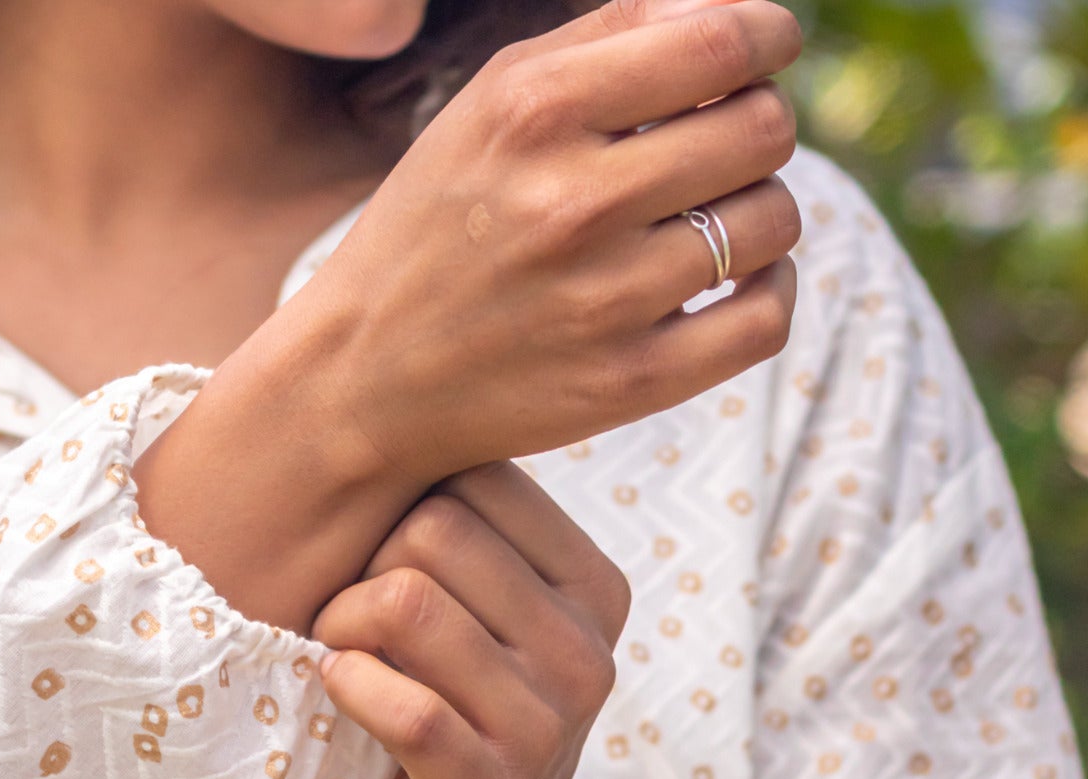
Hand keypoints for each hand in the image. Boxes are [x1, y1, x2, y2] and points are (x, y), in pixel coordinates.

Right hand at [300, 0, 802, 487]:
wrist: (365, 379)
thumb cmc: (433, 232)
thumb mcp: (485, 109)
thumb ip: (605, 39)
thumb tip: (729, 13)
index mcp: (534, 113)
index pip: (721, 40)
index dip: (768, 39)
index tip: (765, 54)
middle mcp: (572, 203)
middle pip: (763, 129)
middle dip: (757, 126)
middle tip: (718, 152)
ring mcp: (605, 301)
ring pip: (773, 221)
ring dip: (757, 212)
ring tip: (708, 223)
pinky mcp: (628, 382)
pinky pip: (764, 320)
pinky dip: (771, 292)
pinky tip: (734, 283)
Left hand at [310, 460, 628, 778]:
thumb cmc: (454, 737)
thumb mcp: (483, 631)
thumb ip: (460, 542)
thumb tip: (390, 413)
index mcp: (594, 591)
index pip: (479, 476)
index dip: (402, 509)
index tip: (383, 564)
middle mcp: (586, 651)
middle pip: (430, 530)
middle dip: (362, 569)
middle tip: (350, 626)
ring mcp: (546, 727)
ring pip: (405, 603)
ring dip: (341, 631)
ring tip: (344, 663)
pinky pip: (399, 702)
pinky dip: (345, 688)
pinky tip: (341, 698)